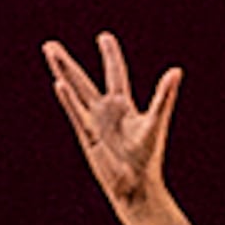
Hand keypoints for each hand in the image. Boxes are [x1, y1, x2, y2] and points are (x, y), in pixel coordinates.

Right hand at [44, 32, 181, 210]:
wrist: (136, 187)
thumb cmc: (147, 158)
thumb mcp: (155, 121)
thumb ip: (164, 96)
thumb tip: (176, 70)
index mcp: (124, 106)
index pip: (115, 74)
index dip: (110, 55)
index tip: (104, 37)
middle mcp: (105, 111)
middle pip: (83, 80)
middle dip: (67, 62)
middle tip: (50, 45)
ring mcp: (93, 122)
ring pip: (74, 92)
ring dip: (61, 73)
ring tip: (48, 55)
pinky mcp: (87, 136)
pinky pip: (76, 113)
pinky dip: (69, 99)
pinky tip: (59, 83)